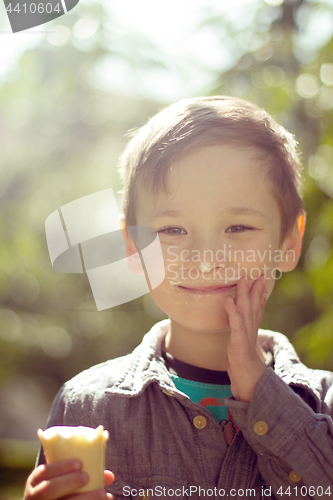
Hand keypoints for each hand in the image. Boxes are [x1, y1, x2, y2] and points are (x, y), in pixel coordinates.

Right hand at [24, 459, 113, 499]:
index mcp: (35, 483)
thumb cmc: (61, 491)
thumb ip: (82, 475)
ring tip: (102, 493)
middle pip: (47, 490)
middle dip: (68, 482)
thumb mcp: (64, 481)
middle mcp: (34, 498)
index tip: (79, 463)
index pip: (44, 472)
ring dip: (84, 498)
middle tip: (86, 477)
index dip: (61, 467)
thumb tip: (110, 476)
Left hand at [224, 275, 267, 402]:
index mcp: (250, 330)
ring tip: (243, 279)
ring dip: (244, 294)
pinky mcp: (239, 343)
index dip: (258, 293)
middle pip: (253, 306)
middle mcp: (250, 331)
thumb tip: (236, 326)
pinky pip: (235, 324)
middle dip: (255, 289)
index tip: (260, 279)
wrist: (247, 385)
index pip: (256, 308)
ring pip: (245, 311)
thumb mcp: (241, 346)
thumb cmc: (242, 366)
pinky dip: (232, 312)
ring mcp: (245, 336)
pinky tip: (228, 300)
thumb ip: (239, 335)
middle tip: (258, 273)